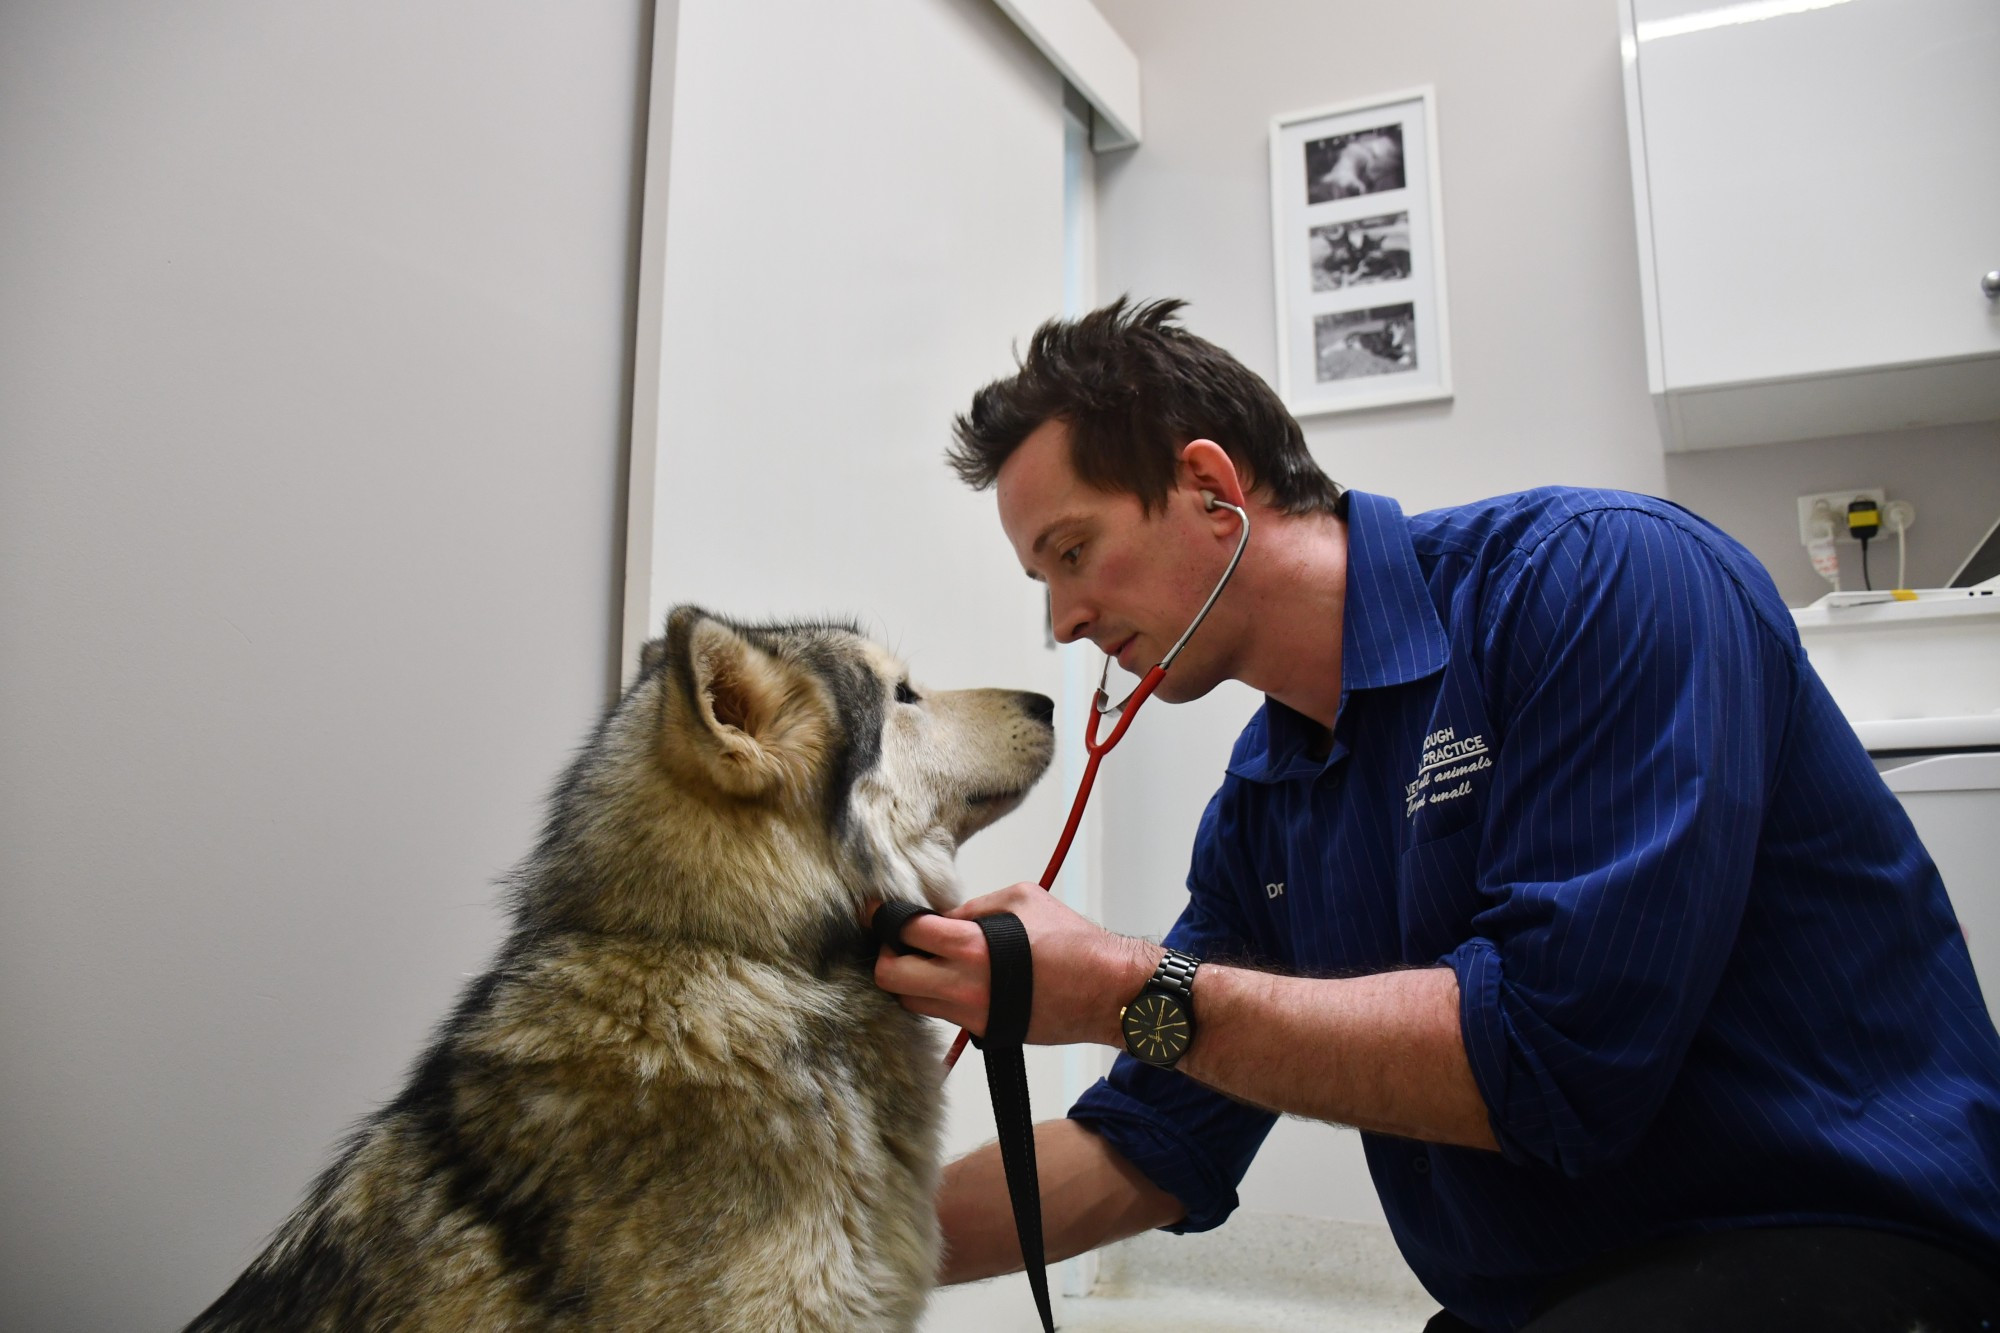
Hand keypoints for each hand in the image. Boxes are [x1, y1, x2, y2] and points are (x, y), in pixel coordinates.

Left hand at [864, 883, 1161, 1046]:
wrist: (1107, 991)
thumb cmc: (1073, 942)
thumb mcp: (1020, 899)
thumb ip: (974, 908)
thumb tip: (942, 918)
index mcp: (971, 946)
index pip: (905, 932)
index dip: (884, 917)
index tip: (875, 910)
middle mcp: (964, 986)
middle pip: (890, 978)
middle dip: (885, 956)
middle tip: (896, 941)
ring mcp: (971, 1015)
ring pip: (910, 1003)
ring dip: (908, 981)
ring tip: (925, 960)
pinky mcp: (983, 1032)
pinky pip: (940, 1015)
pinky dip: (935, 996)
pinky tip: (950, 977)